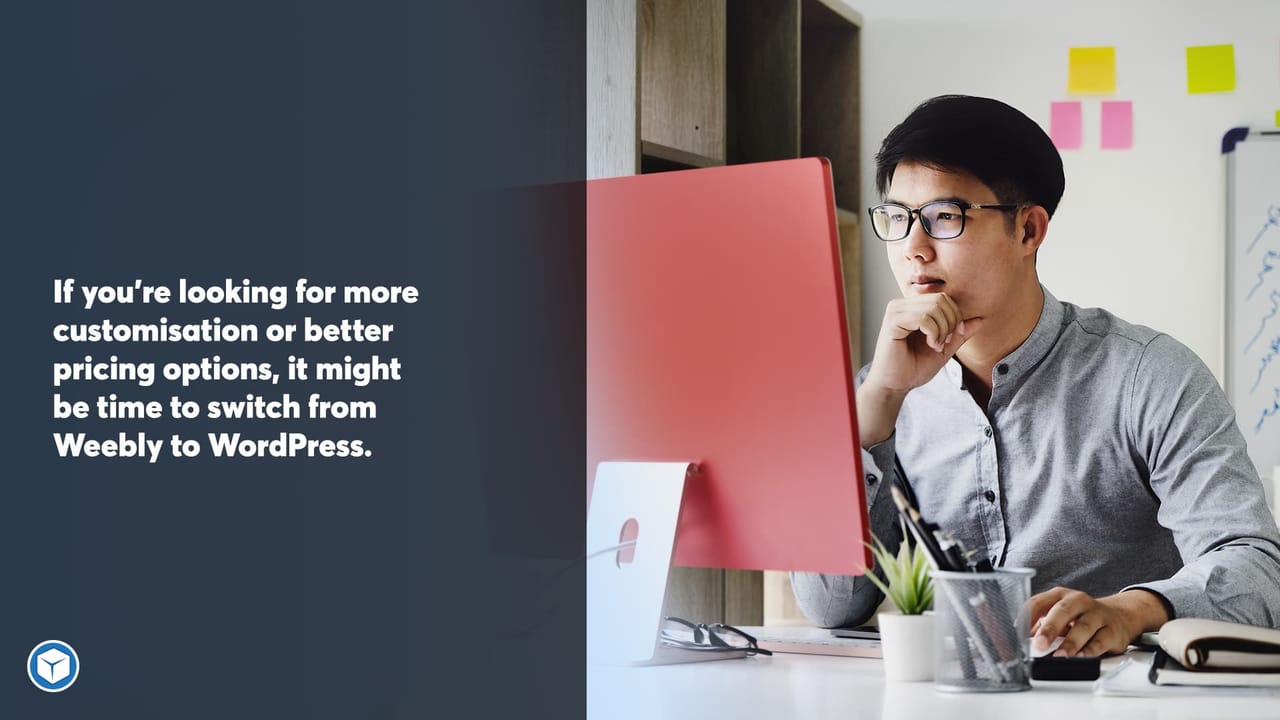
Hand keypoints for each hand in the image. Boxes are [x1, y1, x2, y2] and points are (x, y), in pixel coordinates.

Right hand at [856, 294, 982, 445]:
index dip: (955, 317)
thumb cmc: (913, 368)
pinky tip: (930, 345)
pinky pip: (923, 318)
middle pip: (941, 299)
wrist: (895, 386)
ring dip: (943, 330)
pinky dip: (933, 333)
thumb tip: (980, 319)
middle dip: (950, 323)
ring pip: (934, 307)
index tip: (950, 340)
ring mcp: (895, 311)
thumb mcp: (944, 348)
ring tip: (936, 345)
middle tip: (944, 343)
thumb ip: (959, 333)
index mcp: (912, 307)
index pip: (944, 298)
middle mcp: (901, 304)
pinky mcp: (892, 322)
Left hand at [1028, 587, 1169, 656]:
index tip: (1018, 633)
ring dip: (1070, 643)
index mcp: (1060, 595)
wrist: (1119, 616)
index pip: (1039, 602)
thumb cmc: (1081, 616)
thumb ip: (1040, 624)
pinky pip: (1101, 640)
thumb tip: (1022, 640)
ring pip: (1084, 626)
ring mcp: (1097, 614)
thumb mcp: (1059, 615)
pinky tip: (1081, 657)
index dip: (1027, 617)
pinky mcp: (1112, 630)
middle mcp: (1078, 601)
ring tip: (1060, 656)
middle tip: (1040, 644)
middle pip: (1062, 611)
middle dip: (1049, 628)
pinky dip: (1090, 650)